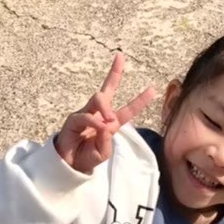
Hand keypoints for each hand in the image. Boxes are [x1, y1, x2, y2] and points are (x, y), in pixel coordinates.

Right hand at [54, 53, 156, 173]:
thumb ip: (107, 141)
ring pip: (98, 99)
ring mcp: (85, 114)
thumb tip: (106, 124)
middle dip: (114, 72)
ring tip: (110, 119)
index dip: (139, 100)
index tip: (153, 89)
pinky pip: (86, 116)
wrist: (70, 165)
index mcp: (110, 123)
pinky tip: (100, 127)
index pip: (127, 109)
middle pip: (107, 89)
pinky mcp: (74, 120)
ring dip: (106, 107)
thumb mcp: (103, 152)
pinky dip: (94, 121)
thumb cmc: (87, 156)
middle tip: (120, 57)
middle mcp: (98, 114)